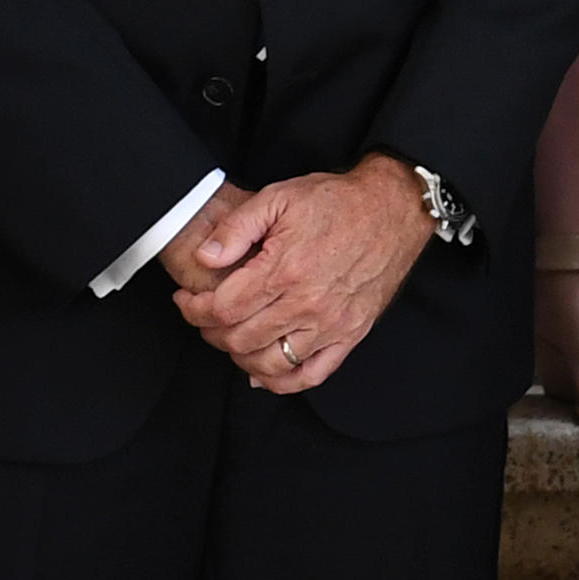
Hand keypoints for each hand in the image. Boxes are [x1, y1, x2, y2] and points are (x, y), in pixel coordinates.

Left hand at [172, 159, 430, 393]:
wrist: (392, 210)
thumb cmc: (337, 202)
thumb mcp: (279, 197)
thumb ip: (237, 227)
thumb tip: (206, 258)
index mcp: (285, 269)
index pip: (223, 308)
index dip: (194, 309)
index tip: (186, 301)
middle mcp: (307, 304)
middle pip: (240, 339)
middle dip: (210, 332)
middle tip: (204, 317)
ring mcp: (331, 325)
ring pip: (270, 363)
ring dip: (240, 356)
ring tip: (231, 338)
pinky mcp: (350, 335)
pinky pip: (311, 375)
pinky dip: (281, 382)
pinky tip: (263, 372)